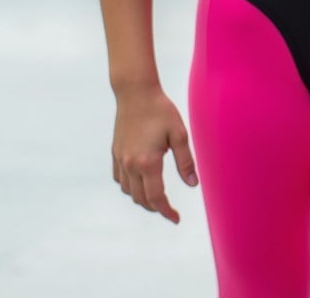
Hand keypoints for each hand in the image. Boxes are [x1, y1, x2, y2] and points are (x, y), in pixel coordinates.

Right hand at [112, 86, 197, 223]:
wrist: (136, 92)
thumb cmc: (160, 110)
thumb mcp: (179, 134)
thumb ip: (186, 161)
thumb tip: (193, 184)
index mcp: (148, 162)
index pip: (156, 197)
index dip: (166, 211)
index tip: (176, 218)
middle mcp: (131, 164)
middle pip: (141, 198)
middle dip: (155, 207)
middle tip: (168, 208)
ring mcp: (120, 158)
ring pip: (128, 191)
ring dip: (141, 197)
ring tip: (155, 195)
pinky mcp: (115, 151)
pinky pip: (119, 178)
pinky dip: (129, 185)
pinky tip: (139, 180)